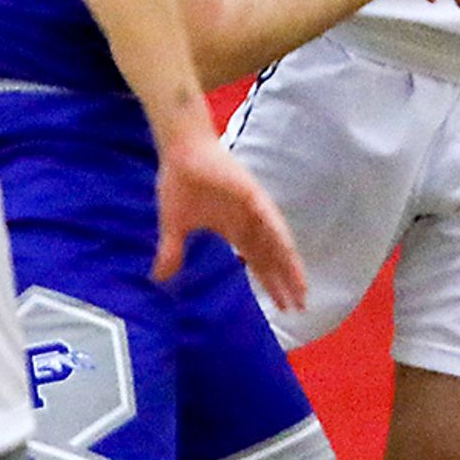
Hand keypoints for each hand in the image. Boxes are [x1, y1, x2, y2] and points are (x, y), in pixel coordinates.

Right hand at [152, 126, 306, 313]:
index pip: (258, 262)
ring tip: (300, 289)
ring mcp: (253, 207)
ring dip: (289, 265)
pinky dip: (278, 235)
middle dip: (285, 282)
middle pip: (272, 258)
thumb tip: (159, 278)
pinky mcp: (251, 193)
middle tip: (299, 308)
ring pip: (277, 242)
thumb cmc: (179, 183)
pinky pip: (269, 217)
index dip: (270, 283)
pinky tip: (287, 252)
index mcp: (234, 230)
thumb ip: (171, 253)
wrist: (179, 152)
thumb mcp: (173, 227)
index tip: (282, 307)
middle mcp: (249, 221)